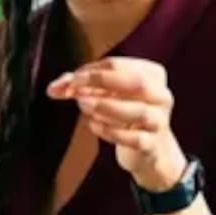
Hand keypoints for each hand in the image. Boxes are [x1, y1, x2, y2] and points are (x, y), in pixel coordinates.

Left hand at [47, 57, 187, 191]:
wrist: (151, 150)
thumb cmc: (125, 114)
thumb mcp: (106, 95)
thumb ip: (80, 87)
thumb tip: (54, 87)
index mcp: (152, 74)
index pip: (117, 64)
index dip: (89, 71)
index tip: (68, 81)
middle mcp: (161, 95)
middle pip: (135, 81)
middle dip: (101, 81)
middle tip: (74, 87)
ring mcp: (159, 121)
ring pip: (138, 111)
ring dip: (106, 106)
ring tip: (83, 105)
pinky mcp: (151, 145)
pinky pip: (134, 138)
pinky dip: (110, 131)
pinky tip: (93, 126)